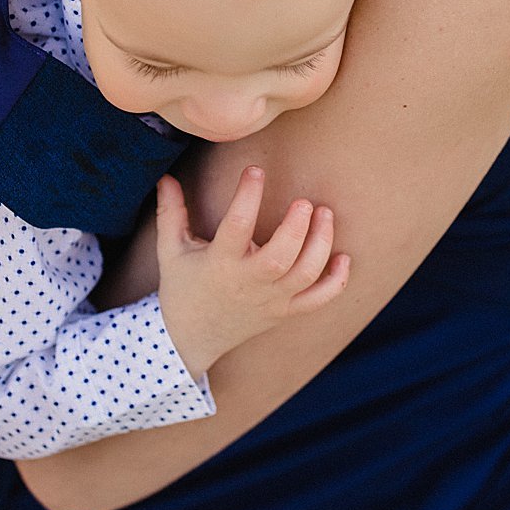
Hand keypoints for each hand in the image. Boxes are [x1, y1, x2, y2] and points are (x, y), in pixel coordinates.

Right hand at [153, 167, 350, 376]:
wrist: (189, 339)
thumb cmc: (182, 288)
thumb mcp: (170, 250)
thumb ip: (171, 212)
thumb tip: (166, 177)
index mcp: (219, 263)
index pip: (236, 226)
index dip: (247, 196)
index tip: (254, 171)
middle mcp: (248, 282)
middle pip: (281, 257)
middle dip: (297, 227)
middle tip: (304, 202)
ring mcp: (271, 300)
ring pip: (305, 275)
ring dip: (321, 244)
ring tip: (325, 214)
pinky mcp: (285, 312)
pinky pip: (318, 300)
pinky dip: (336, 281)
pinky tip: (343, 257)